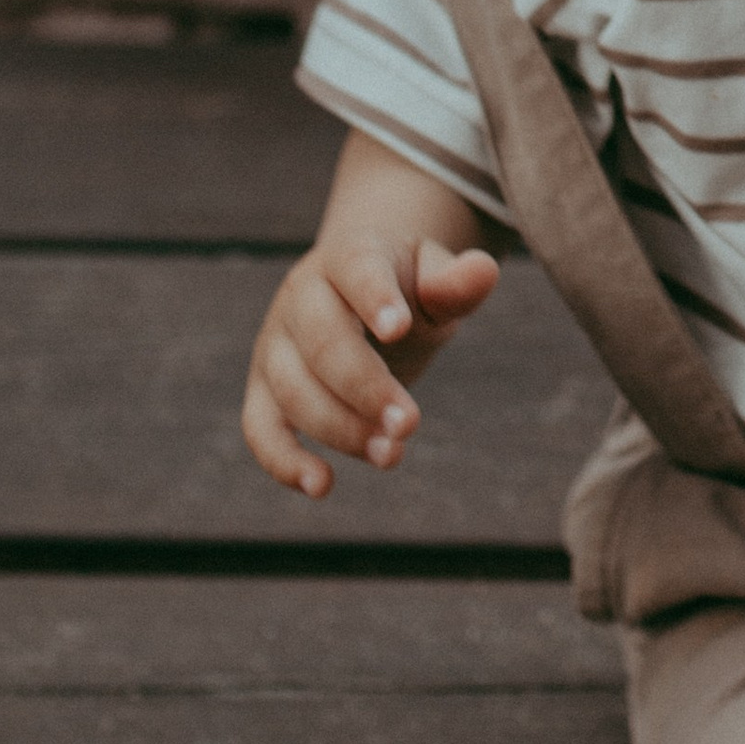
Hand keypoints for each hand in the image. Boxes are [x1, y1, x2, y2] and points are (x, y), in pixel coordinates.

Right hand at [243, 225, 498, 499]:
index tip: (400, 329)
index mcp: (348, 257)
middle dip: (366, 387)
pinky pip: (259, 427)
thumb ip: (456, 282)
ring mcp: (276, 344)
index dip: (374, 299)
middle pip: (322, 341)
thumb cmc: (406, 289)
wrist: (361, 298)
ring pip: (292, 390)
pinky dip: (282, 461)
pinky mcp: (264, 390)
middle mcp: (301, 297)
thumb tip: (485, 270)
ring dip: (340, 429)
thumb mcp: (436, 279)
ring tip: (392, 455)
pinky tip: (323, 486)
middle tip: (410, 423)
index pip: (356, 270)